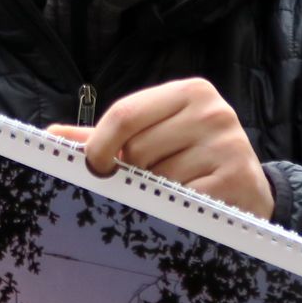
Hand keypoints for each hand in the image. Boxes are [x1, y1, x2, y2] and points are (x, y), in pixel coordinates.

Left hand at [47, 77, 274, 218]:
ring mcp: (228, 145)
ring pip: (158, 179)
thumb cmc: (191, 159)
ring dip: (156, 194)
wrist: (250, 192)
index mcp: (190, 92)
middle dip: (134, 173)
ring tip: (176, 192)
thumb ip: (106, 135)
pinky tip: (189, 205)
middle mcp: (212, 112)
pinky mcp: (236, 179)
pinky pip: (181, 201)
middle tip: (151, 181)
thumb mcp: (154, 137)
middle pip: (138, 149)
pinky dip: (175, 210)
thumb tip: (51, 136)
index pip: (125, 113)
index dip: (100, 144)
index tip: (94, 166)